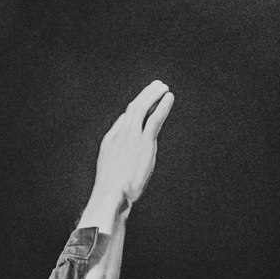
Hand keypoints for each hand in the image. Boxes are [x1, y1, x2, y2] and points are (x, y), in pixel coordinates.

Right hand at [84, 81, 173, 223]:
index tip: (146, 102)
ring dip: (153, 95)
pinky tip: (169, 98)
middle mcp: (121, 133)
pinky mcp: (144, 142)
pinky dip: (162, 106)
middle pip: (134, 107)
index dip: (136, 108)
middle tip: (156, 85)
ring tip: (163, 87)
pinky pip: (155, 118)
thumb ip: (117, 154)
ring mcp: (133, 136)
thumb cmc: (112, 187)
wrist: (111, 192)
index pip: (125, 118)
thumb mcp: (110, 169)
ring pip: (143, 107)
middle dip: (145, 94)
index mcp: (111, 139)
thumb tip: (123, 146)